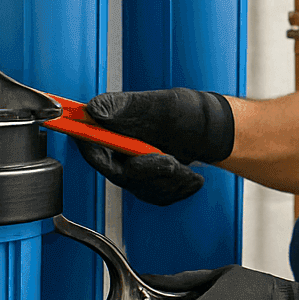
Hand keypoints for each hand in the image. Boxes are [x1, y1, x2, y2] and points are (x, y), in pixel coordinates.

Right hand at [76, 89, 234, 206]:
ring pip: (143, 189)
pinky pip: (160, 196)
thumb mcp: (155, 103)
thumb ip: (122, 105)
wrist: (207, 129)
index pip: (91, 148)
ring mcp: (133, 173)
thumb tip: (94, 109)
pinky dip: (179, 186)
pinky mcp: (149, 187)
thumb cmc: (182, 113)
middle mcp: (118, 155)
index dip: (96, 153)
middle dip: (151, 170)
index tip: (126, 161)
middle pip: (121, 176)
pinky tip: (189, 175)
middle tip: (171, 161)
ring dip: (170, 179)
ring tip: (183, 164)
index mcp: (112, 131)